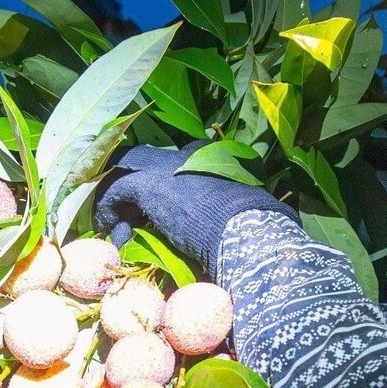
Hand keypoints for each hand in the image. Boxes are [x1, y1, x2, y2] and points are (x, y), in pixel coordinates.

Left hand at [92, 143, 291, 275]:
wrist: (249, 234)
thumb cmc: (263, 228)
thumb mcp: (262, 211)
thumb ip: (254, 207)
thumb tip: (277, 221)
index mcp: (217, 158)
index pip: (184, 153)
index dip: (169, 176)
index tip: (163, 204)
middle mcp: (189, 154)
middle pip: (147, 155)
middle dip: (134, 178)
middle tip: (127, 208)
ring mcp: (167, 165)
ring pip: (126, 167)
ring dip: (117, 195)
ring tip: (114, 224)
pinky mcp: (149, 184)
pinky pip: (116, 190)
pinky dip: (110, 210)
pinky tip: (114, 234)